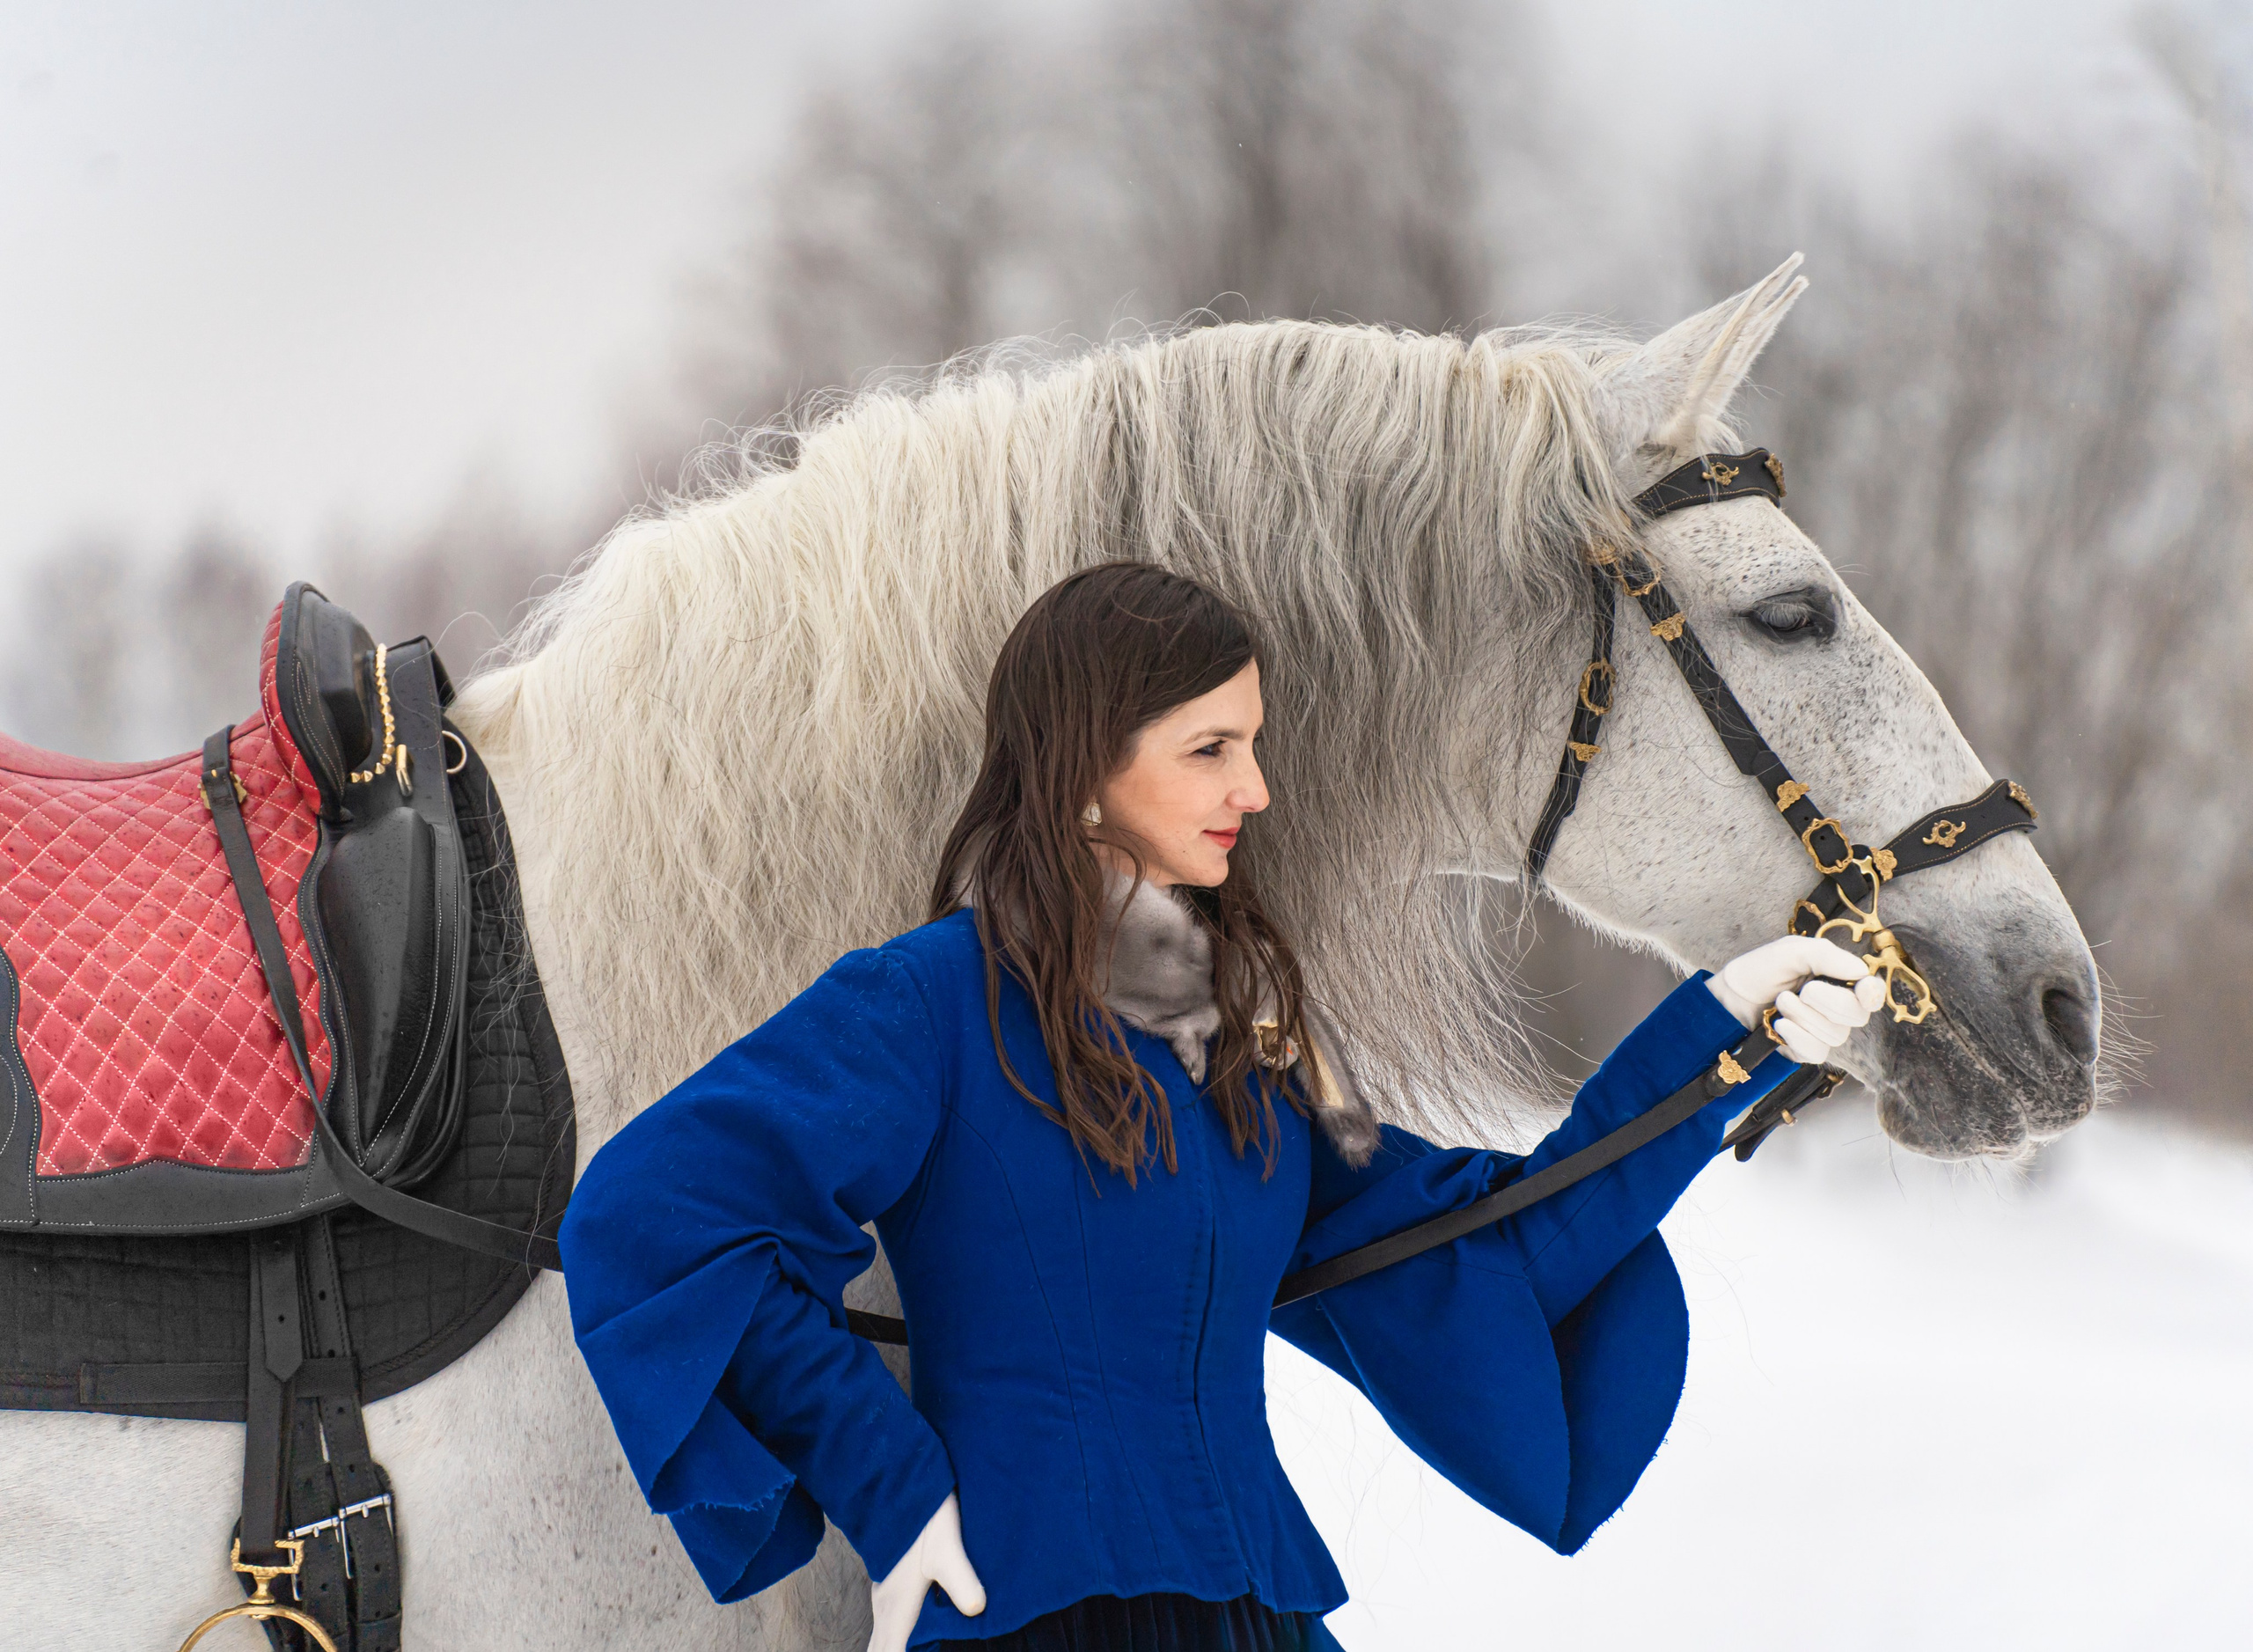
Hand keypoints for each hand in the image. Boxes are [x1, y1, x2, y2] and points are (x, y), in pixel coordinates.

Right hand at [868, 1491, 983, 1651]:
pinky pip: (892, 1625)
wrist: (900, 1479)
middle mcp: (886, 1607)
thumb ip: (961, 1580)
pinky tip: (920, 1638)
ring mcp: (887, 1594)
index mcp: (895, 1609)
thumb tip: (977, 1609)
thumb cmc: (921, 1517)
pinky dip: (897, 1640)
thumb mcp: (946, 1549)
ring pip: (885, 1638)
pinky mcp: (895, 1583)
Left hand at [1705, 935, 1887, 1066]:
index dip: (1873, 994)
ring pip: (1836, 1036)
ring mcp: (1823, 1031)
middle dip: (1827, 1002)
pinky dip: (1798, 1037)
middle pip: (1857, 1015)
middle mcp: (1837, 1007)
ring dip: (1804, 1017)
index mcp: (1837, 979)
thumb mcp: (1791, 952)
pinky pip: (1817, 1052)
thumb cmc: (1760, 970)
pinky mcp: (1806, 1050)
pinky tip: (1780, 1025)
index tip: (1863, 992)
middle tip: (1800, 991)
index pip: (1871, 992)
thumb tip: (1861, 971)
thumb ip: (1826, 956)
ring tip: (1780, 1002)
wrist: (1728, 998)